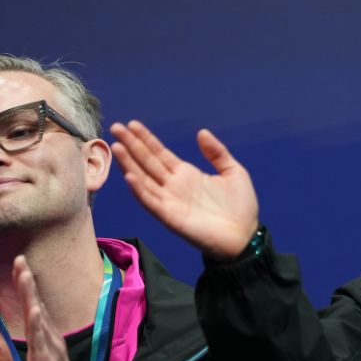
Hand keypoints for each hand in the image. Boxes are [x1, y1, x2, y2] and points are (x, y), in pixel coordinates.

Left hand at [16, 256, 78, 360]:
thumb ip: (37, 340)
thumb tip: (34, 322)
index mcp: (46, 341)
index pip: (35, 308)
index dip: (27, 286)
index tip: (19, 264)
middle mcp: (51, 341)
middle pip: (39, 306)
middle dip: (29, 282)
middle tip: (21, 258)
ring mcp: (52, 352)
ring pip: (40, 318)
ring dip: (32, 295)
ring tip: (25, 274)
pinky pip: (43, 342)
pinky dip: (39, 324)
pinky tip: (34, 310)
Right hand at [110, 121, 259, 260]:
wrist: (245, 236)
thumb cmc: (240, 207)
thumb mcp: (233, 172)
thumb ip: (217, 153)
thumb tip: (201, 132)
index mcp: (186, 174)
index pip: (160, 153)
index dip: (146, 139)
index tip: (132, 124)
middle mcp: (173, 186)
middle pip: (147, 162)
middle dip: (131, 145)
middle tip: (115, 127)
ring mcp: (169, 201)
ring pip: (144, 179)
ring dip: (129, 164)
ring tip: (117, 147)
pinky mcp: (170, 217)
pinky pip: (151, 202)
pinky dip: (139, 190)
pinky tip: (129, 176)